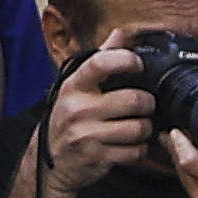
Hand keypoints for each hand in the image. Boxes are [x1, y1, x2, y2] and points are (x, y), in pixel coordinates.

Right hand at [43, 40, 159, 197]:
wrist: (50, 163)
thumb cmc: (68, 120)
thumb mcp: (76, 88)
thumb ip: (99, 60)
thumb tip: (119, 34)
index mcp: (74, 87)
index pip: (99, 63)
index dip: (125, 59)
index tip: (138, 64)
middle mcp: (79, 109)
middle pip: (132, 100)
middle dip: (147, 103)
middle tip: (145, 105)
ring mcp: (87, 135)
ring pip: (138, 127)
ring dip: (146, 128)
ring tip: (140, 126)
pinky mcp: (98, 157)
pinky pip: (134, 151)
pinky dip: (139, 149)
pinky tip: (132, 144)